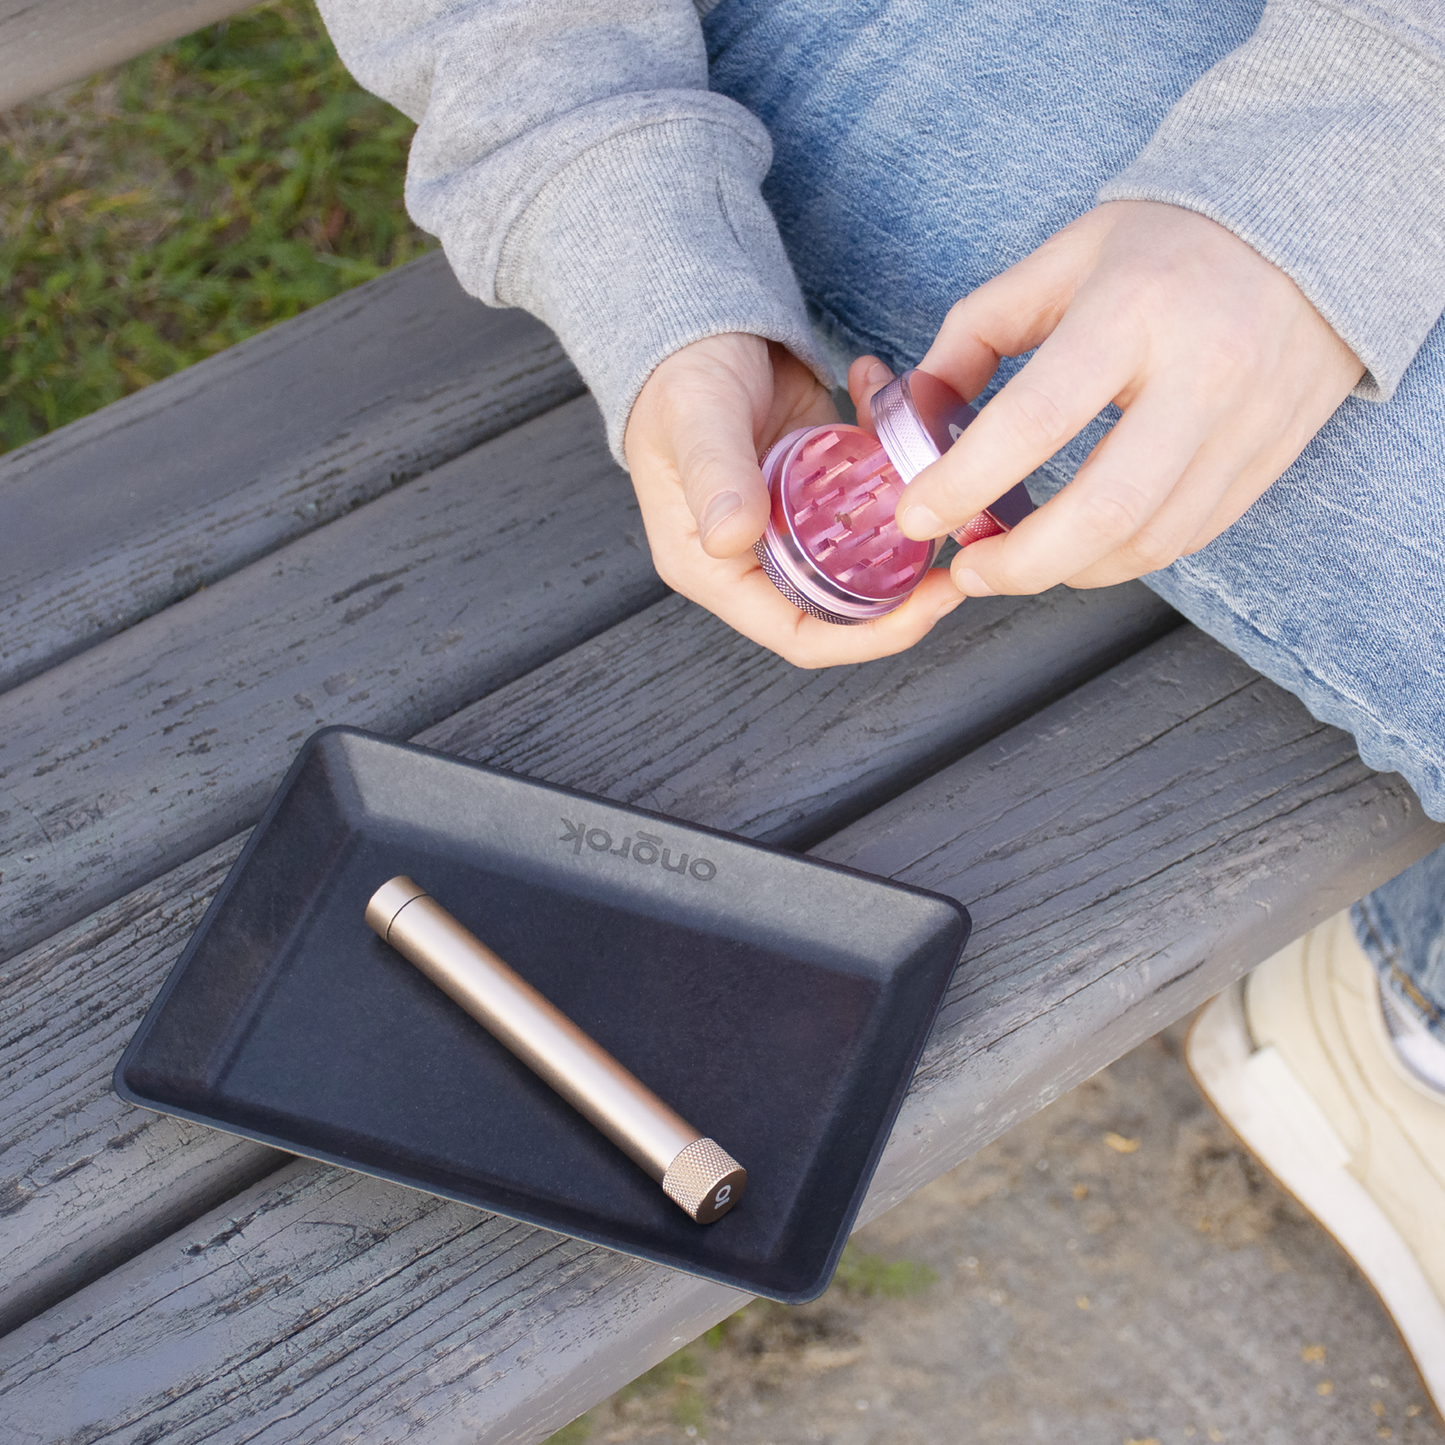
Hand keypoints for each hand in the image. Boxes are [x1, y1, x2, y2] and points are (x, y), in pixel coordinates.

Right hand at [623, 333, 965, 666]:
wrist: (695, 321)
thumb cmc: (677, 373)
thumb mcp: (696, 418)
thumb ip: (715, 474)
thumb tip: (730, 538)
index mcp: (715, 567)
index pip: (799, 633)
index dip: (867, 636)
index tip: (927, 606)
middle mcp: (757, 558)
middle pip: (845, 607)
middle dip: (908, 590)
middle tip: (959, 560)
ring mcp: (794, 525)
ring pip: (869, 555)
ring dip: (910, 520)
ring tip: (943, 475)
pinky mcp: (820, 488)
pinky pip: (872, 494)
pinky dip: (893, 455)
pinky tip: (889, 398)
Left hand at [862, 201, 1364, 595]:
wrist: (1312, 229)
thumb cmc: (1168, 244)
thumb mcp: (1063, 258)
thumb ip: (978, 333)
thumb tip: (919, 413)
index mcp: (1135, 308)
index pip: (1038, 418)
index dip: (967, 481)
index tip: (916, 516)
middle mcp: (1203, 373)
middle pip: (1105, 510)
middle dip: (1020, 563)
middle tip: (968, 569)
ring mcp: (1247, 425)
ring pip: (1149, 542)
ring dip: (1067, 571)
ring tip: (1013, 563)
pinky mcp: (1270, 461)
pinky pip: (1186, 538)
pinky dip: (1119, 558)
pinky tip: (1077, 547)